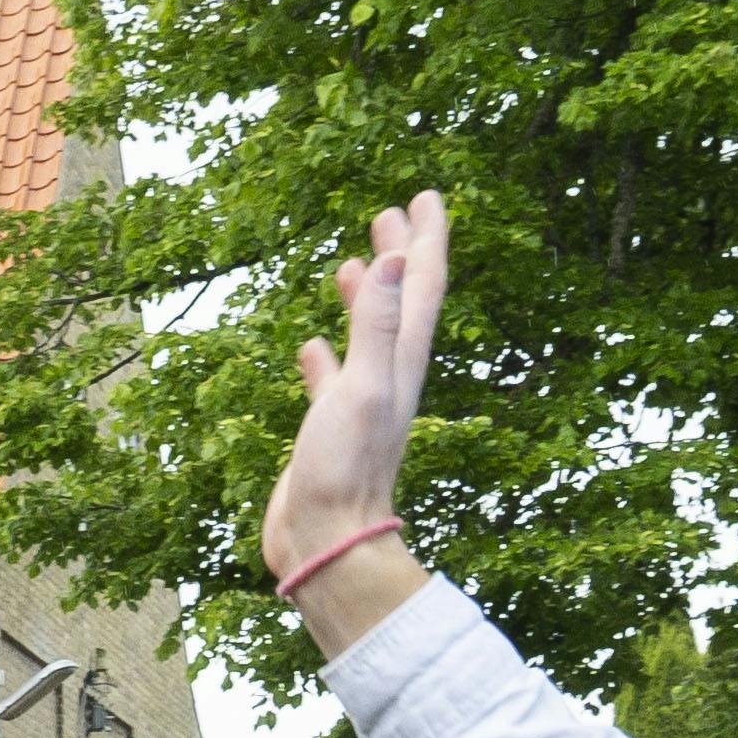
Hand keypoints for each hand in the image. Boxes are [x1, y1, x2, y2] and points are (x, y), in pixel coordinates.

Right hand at [258, 190, 449, 650]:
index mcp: (402, 362)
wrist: (325, 540)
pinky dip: (325, 356)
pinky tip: (311, 347)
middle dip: (400, 256)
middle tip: (391, 213)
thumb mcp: (362, 388)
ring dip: (365, 298)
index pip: (421, 287)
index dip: (425, 240)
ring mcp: (359, 403)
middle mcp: (387, 376)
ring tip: (353, 264)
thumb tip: (393, 258)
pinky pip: (331, 379)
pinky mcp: (330, 429)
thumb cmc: (344, 470)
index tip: (423, 197)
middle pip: (400, 302)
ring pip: (368, 336)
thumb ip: (377, 326)